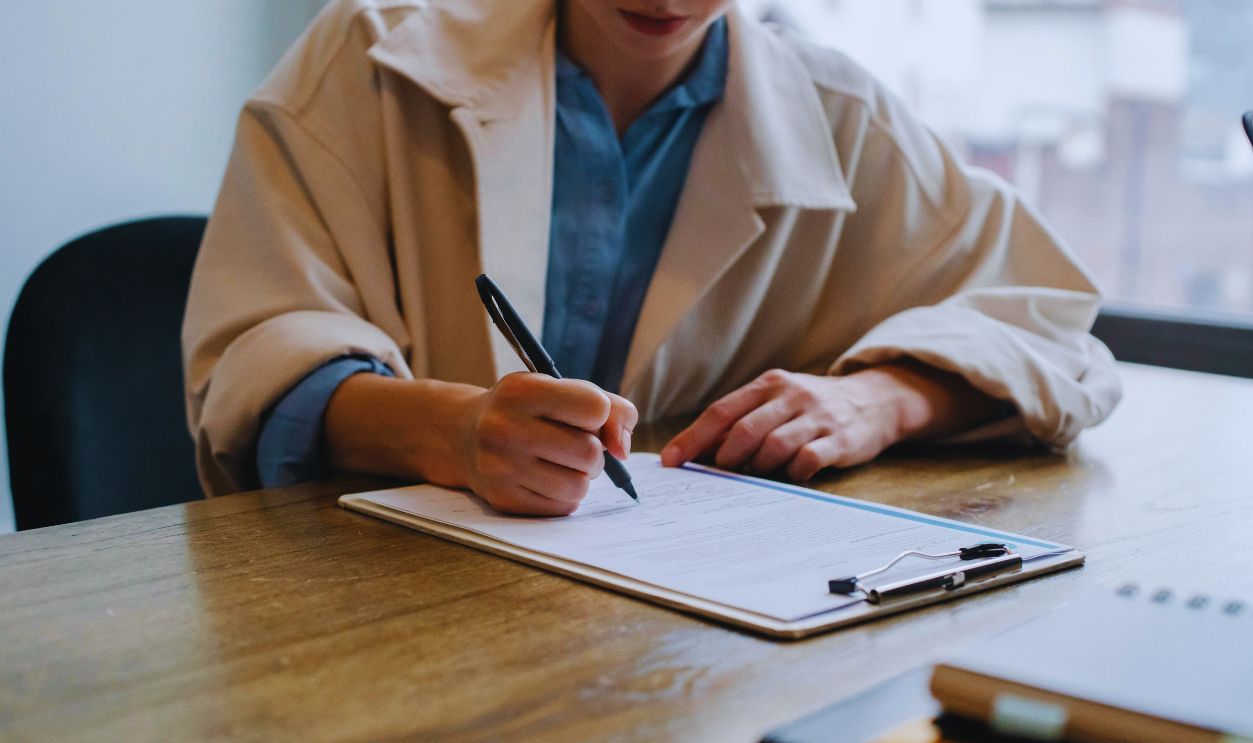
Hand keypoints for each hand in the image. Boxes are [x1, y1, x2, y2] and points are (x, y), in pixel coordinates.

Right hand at [324, 373, 635, 516]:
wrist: (462, 434)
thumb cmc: (525, 410)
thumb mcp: (558, 389)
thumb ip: (609, 407)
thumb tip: (622, 450)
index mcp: (522, 391)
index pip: (595, 408)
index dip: (599, 415)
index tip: (583, 417)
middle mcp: (505, 428)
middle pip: (590, 453)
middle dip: (594, 452)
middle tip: (576, 446)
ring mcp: (500, 467)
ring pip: (579, 486)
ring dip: (581, 477)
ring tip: (562, 463)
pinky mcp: (502, 498)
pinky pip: (562, 507)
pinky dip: (564, 495)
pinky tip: (546, 478)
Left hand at [660, 364, 998, 480]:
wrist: (875, 400)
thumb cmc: (811, 407)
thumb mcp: (777, 401)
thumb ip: (742, 420)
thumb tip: (695, 451)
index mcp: (768, 385)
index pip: (721, 411)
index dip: (692, 438)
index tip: (670, 461)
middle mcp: (791, 396)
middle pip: (744, 429)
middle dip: (722, 458)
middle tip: (714, 476)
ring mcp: (817, 417)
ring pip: (774, 446)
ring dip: (756, 468)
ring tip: (754, 476)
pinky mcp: (840, 439)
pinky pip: (807, 460)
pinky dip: (791, 473)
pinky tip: (789, 476)